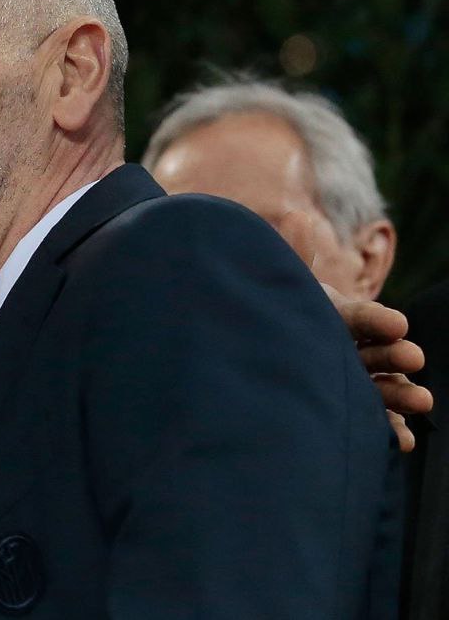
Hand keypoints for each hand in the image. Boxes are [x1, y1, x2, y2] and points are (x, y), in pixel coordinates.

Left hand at [281, 210, 430, 450]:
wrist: (240, 352)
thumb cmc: (265, 313)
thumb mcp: (278, 291)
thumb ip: (292, 262)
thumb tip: (296, 221)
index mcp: (335, 318)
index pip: (360, 317)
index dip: (376, 320)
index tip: (396, 325)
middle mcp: (346, 348)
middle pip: (376, 353)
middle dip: (396, 357)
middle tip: (413, 358)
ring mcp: (348, 379)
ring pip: (380, 386)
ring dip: (401, 394)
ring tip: (422, 401)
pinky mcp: (345, 407)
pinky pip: (368, 420)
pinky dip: (387, 430)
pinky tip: (403, 441)